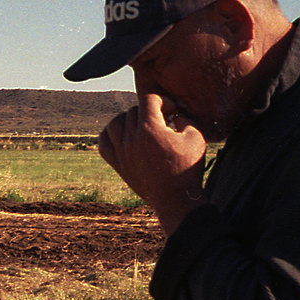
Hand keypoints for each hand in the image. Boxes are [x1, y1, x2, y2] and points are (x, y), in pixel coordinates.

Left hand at [97, 90, 207, 234]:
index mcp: (150, 129)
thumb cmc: (188, 169)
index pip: (149, 99)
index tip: (173, 111)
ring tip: (141, 124)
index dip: (163, 100)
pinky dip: (109, 135)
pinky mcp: (119, 165)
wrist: (176, 200)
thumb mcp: (196, 138)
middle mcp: (131, 139)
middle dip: (150, 111)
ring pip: (115, 124)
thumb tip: (175, 115)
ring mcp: (122, 153)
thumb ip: (185, 119)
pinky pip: (103, 144)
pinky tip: (121, 135)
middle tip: (163, 120)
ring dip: (128, 119)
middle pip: (134, 111)